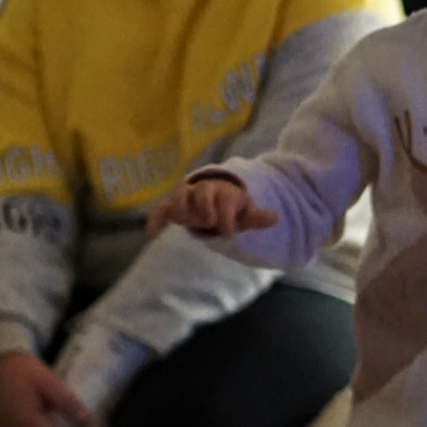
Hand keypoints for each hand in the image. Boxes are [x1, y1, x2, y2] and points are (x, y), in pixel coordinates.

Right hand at [147, 176, 278, 239]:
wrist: (214, 198)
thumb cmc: (231, 208)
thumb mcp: (246, 213)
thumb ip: (258, 217)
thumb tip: (276, 218)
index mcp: (224, 192)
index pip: (225, 203)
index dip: (227, 221)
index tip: (228, 235)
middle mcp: (205, 190)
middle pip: (203, 195)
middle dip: (207, 212)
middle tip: (210, 224)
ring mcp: (188, 196)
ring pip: (180, 195)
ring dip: (183, 208)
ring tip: (188, 222)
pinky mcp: (173, 205)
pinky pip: (160, 209)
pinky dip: (154, 220)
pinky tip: (150, 236)